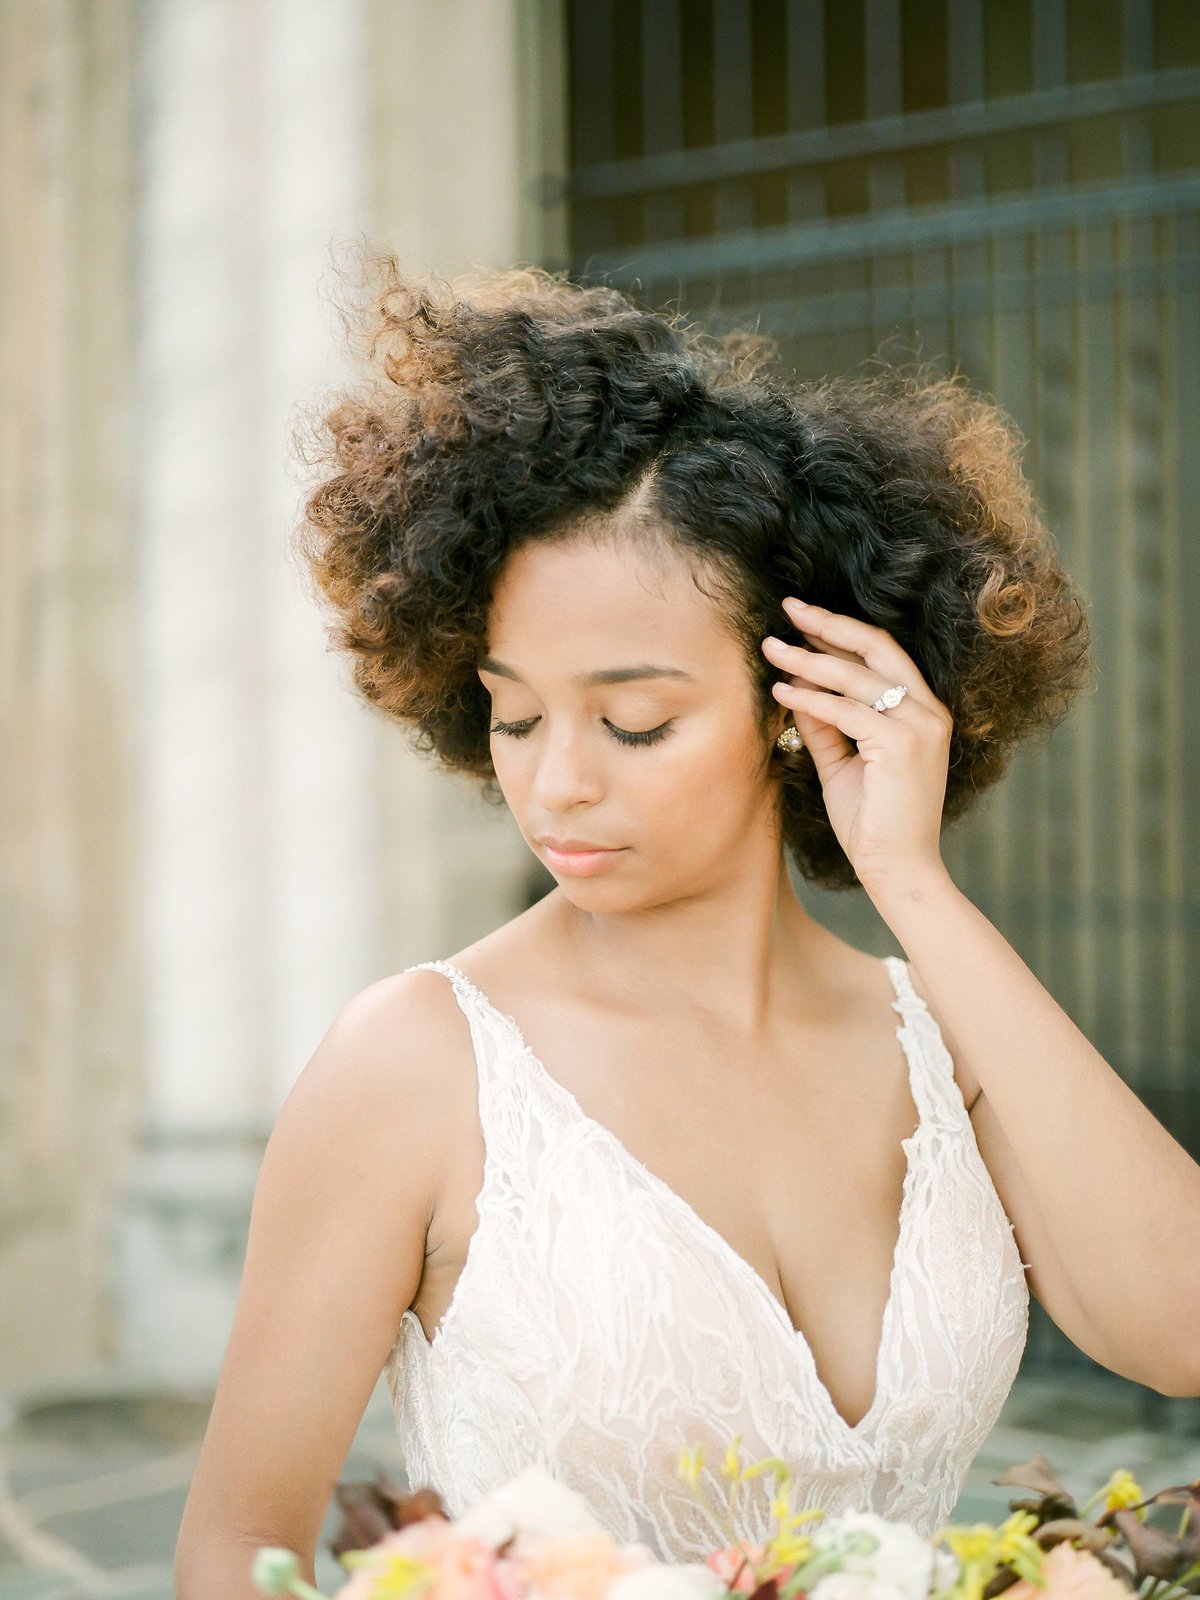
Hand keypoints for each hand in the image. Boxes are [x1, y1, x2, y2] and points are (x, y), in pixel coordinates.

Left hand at [762, 597, 953, 895]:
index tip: (800, 619)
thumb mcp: (842, 763)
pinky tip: (780, 693)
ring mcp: (920, 725)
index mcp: (922, 710)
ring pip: (855, 677)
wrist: (899, 870)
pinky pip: (845, 711)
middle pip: (876, 646)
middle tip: (788, 606)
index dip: (838, 633)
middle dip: (828, 623)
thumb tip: (795, 687)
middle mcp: (928, 710)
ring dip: (807, 660)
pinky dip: (809, 699)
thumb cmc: (873, 822)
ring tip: (770, 648)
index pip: (880, 655)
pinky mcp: (903, 745)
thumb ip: (825, 726)